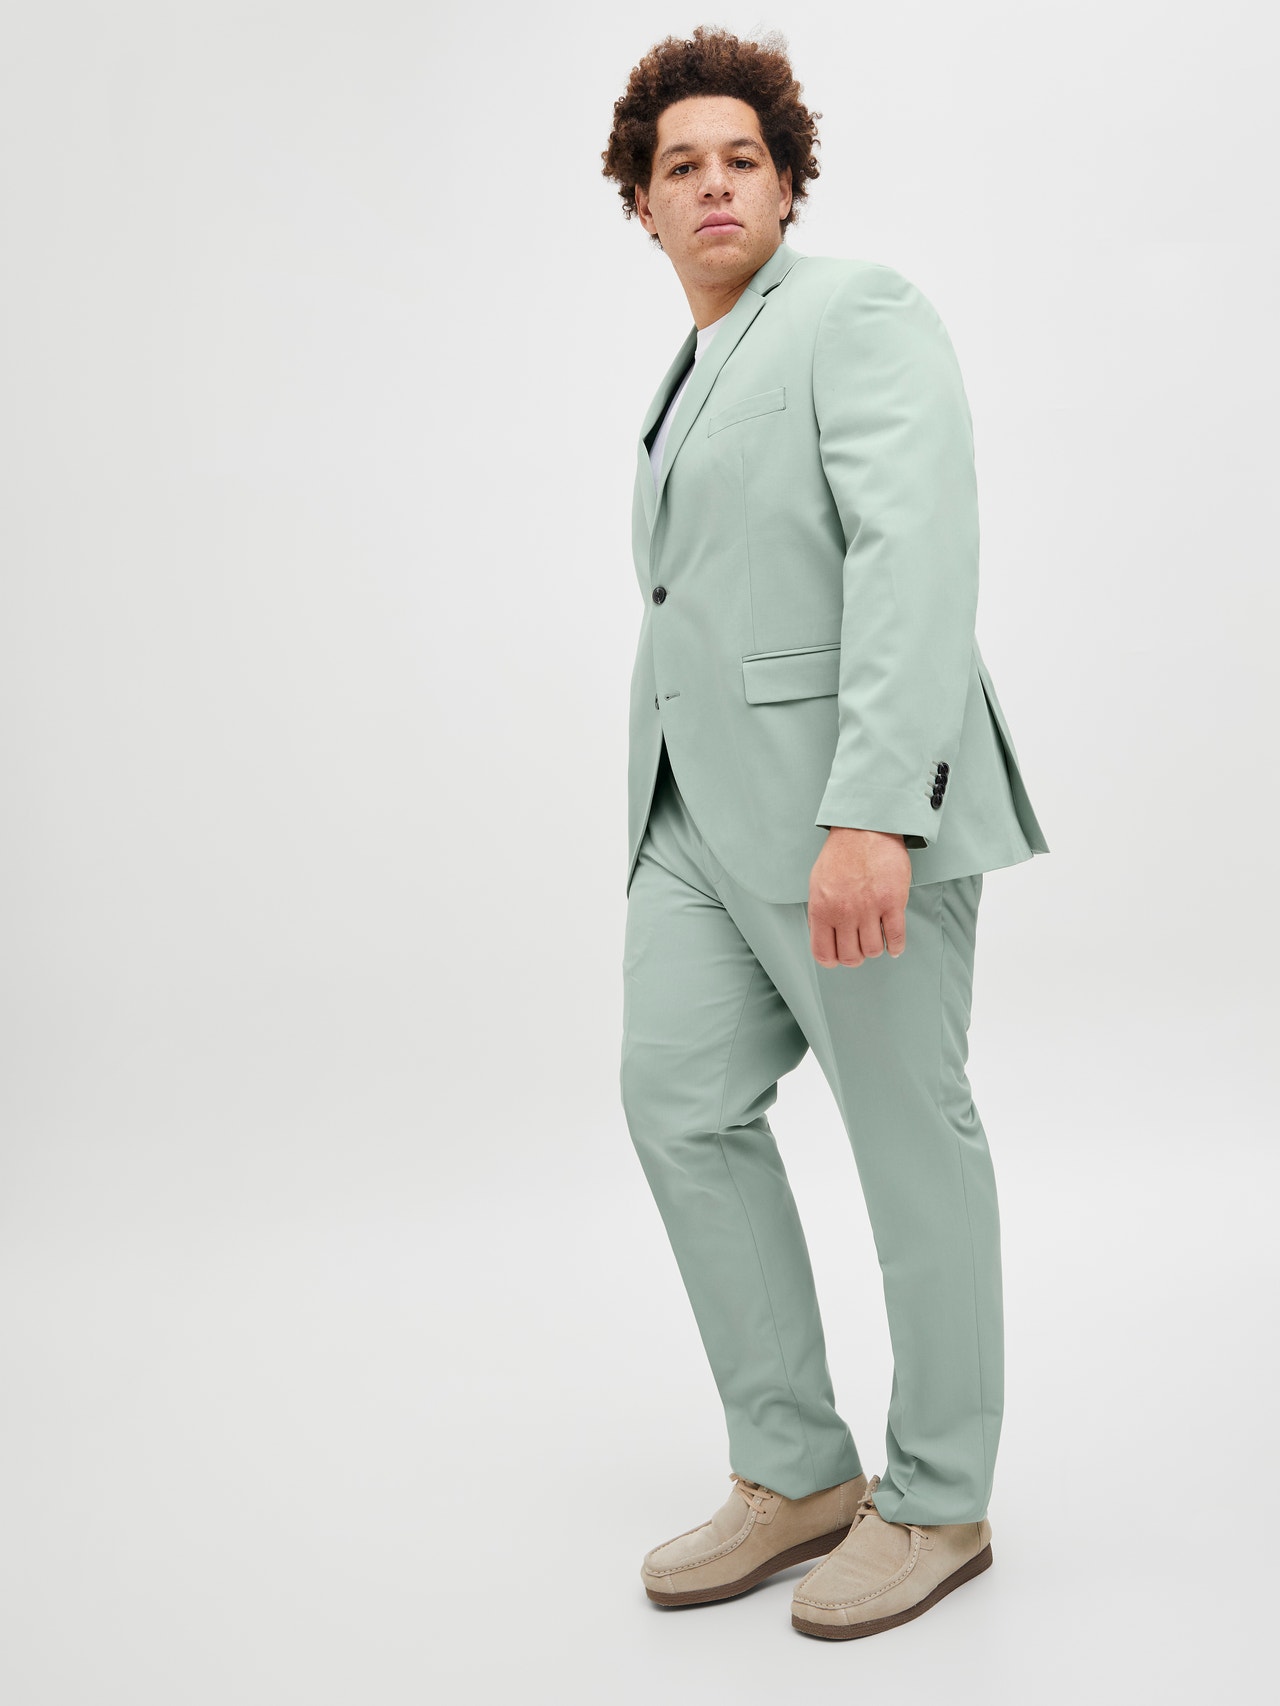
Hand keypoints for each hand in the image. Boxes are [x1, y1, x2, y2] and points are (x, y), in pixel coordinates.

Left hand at [808, 828, 911, 966]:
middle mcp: (844, 912)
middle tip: (860, 948)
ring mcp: (869, 908)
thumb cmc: (842, 853)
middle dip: (856, 956)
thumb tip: (823, 936)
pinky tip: (894, 945)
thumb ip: (820, 912)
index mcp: (822, 909)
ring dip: (875, 949)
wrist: (865, 829)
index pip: (823, 953)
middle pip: (851, 956)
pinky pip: (896, 938)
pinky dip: (896, 947)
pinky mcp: (892, 902)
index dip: (833, 960)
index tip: (840, 956)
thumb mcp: (818, 883)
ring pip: (873, 950)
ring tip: (876, 939)